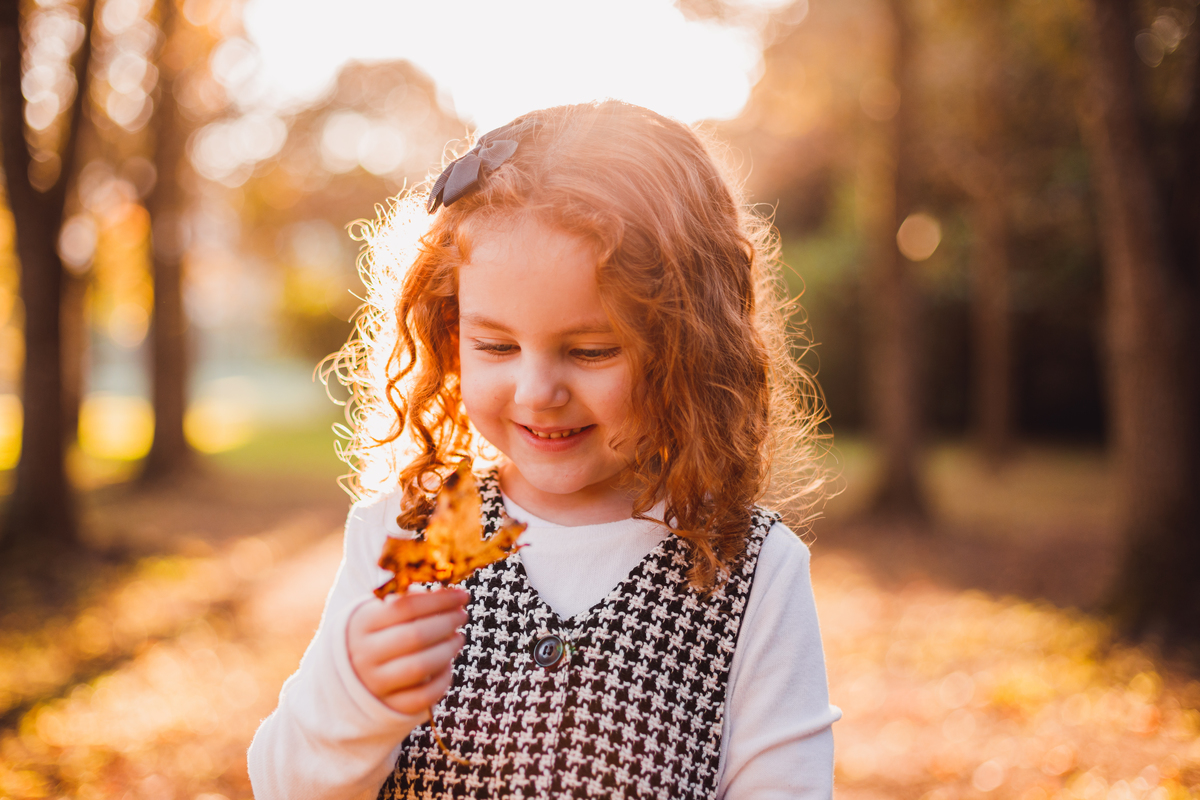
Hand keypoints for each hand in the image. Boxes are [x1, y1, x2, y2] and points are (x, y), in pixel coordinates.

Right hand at [347, 587, 468, 715]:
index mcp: (362, 624)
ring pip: (421, 667)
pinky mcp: (390, 707)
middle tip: (462, 615)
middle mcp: (365, 655)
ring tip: (459, 637)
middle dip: (447, 623)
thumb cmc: (378, 633)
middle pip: (415, 636)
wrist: (350, 672)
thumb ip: (412, 599)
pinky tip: (448, 664)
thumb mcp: (383, 611)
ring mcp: (376, 684)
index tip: (462, 595)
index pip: (405, 606)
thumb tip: (448, 592)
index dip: (439, 600)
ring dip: (448, 650)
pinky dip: (443, 679)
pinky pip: (424, 696)